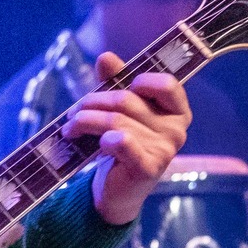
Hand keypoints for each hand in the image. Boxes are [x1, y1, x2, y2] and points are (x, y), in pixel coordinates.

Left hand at [64, 53, 191, 224]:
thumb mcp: (118, 110)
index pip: (167, 84)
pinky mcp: (147, 168)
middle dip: (93, 102)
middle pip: (127, 100)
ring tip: (70, 127)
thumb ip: (115, 82)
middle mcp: (176, 130)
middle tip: (73, 112)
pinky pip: (121, 142)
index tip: (118, 87)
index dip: (140, 80)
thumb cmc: (120, 144)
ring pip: (115, 121)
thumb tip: (106, 57)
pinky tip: (92, 143)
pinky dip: (101, 138)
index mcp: (176, 111)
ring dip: (84, 121)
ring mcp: (164, 150)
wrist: (116, 189)